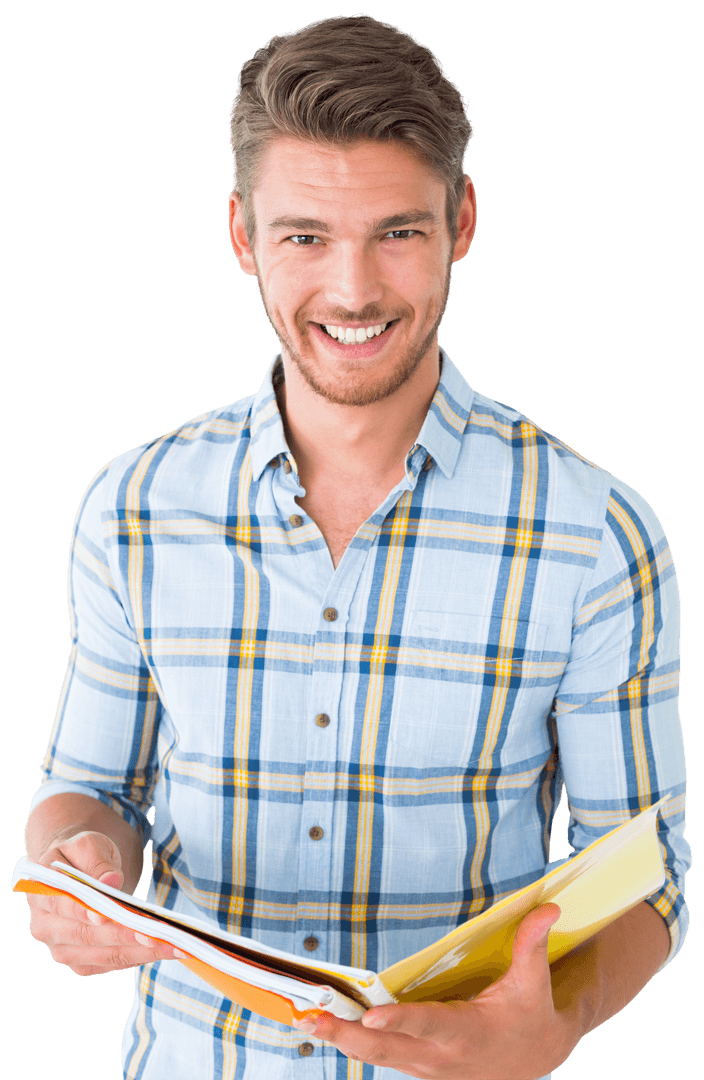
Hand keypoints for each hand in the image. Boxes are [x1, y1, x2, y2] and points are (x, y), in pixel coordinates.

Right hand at [27, 829, 183, 975]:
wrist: (75, 868)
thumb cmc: (81, 853)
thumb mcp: (88, 844)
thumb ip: (96, 861)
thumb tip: (111, 881)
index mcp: (41, 895)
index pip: (65, 907)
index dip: (89, 914)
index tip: (116, 918)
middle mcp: (45, 928)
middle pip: (89, 937)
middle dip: (127, 937)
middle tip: (160, 935)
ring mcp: (62, 950)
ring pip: (104, 956)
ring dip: (141, 953)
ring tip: (175, 946)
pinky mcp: (81, 962)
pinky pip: (112, 964)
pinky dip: (139, 958)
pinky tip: (165, 950)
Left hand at [294, 904, 584, 1079]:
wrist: (537, 1058)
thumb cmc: (532, 1015)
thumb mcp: (533, 981)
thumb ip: (531, 942)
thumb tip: (547, 906)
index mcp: (466, 1033)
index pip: (426, 1025)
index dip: (398, 1021)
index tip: (368, 1016)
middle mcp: (440, 1056)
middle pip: (387, 1048)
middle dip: (347, 1036)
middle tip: (313, 1018)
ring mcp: (426, 1067)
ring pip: (377, 1056)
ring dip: (341, 1040)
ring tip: (307, 1019)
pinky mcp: (417, 1067)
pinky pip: (380, 1057)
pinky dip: (352, 1045)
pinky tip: (326, 1027)